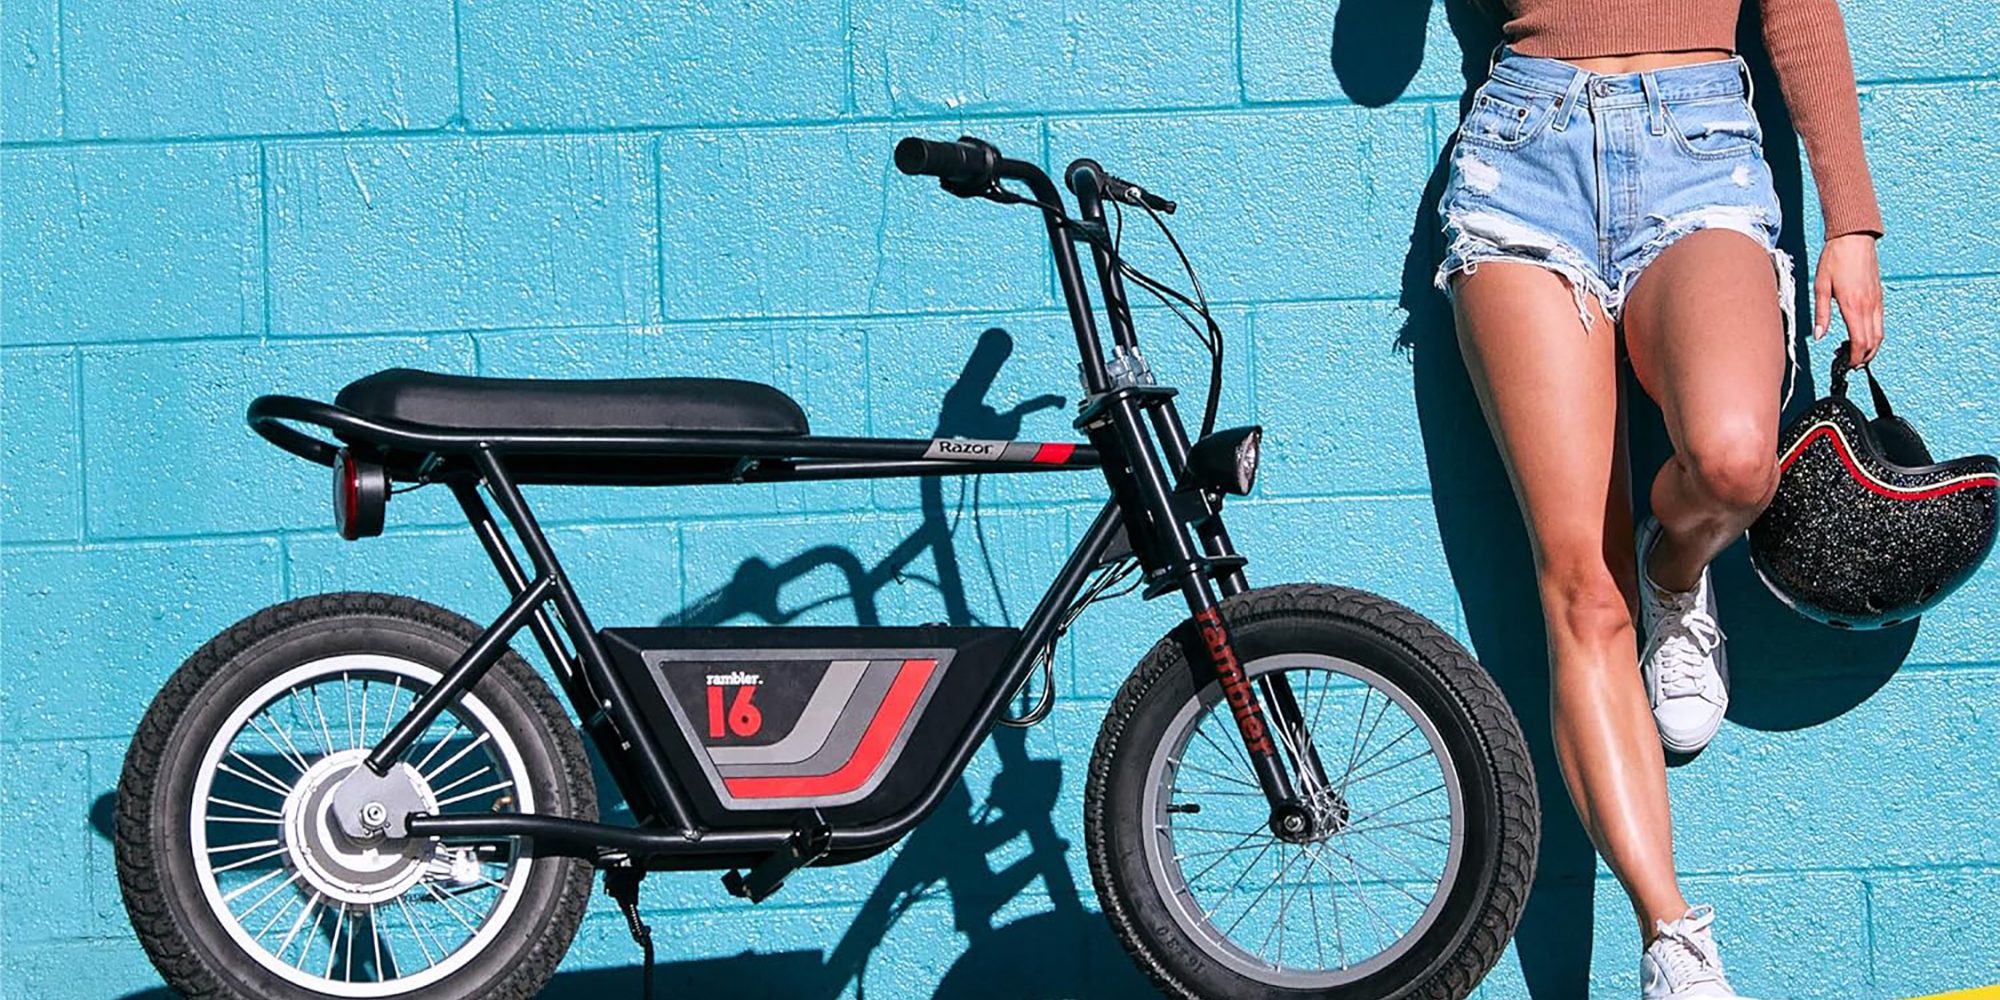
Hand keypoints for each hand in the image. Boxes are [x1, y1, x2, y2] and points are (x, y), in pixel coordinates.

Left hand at [1813, 232, 1883, 364]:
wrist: (1854, 238)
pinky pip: (1880, 321)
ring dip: (1870, 348)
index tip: (1846, 366)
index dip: (1855, 359)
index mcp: (1853, 306)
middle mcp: (1869, 306)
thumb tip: (1820, 336)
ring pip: (1880, 334)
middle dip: (1863, 358)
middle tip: (1848, 363)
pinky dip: (1873, 334)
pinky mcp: (1879, 295)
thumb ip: (1821, 314)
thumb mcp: (1821, 287)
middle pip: (1873, 343)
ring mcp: (1877, 301)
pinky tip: (1860, 334)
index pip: (1860, 343)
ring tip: (1853, 352)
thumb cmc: (1835, 259)